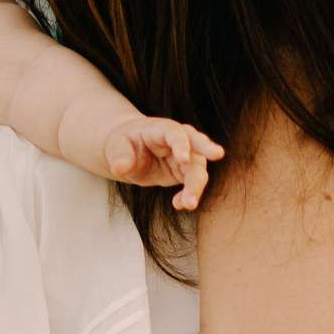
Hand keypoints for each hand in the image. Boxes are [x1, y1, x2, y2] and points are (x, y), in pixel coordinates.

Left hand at [102, 117, 226, 210]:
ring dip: (196, 186)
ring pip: (197, 169)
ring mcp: (184, 157)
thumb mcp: (115, 147)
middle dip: (207, 148)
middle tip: (218, 154)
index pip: (174, 132)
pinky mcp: (185, 173)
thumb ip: (119, 156)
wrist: (128, 152)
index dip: (180, 143)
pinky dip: (189, 196)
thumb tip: (120, 168)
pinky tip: (180, 205)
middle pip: (196, 143)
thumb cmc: (123, 144)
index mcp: (160, 129)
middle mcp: (178, 140)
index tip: (183, 158)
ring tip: (188, 204)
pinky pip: (192, 184)